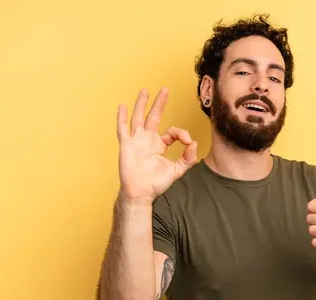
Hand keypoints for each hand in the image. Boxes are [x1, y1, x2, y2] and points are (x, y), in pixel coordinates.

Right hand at [117, 88, 197, 202]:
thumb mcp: (176, 170)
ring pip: (138, 118)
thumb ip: (187, 158)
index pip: (172, 132)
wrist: (141, 193)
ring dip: (142, 104)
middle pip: (154, 117)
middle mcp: (147, 140)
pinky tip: (122, 106)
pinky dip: (122, 118)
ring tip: (145, 91)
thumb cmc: (156, 183)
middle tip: (165, 90)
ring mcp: (136, 141)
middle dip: (159, 103)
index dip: (181, 134)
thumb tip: (194, 144)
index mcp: (159, 145)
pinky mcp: (126, 145)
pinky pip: (123, 129)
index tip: (187, 141)